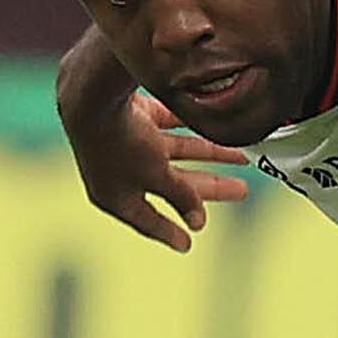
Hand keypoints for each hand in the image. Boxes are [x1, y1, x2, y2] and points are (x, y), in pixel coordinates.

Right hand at [66, 89, 250, 253]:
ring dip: (210, 154)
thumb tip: (198, 222)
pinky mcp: (135, 116)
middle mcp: (120, 172)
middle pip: (173, 184)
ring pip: (177, 153)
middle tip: (241, 190)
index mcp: (115, 197)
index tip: (188, 244)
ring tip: (243, 156)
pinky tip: (219, 127)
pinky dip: (192, 128)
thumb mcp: (156, 177)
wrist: (95, 93)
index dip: (169, 232)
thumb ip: (180, 196)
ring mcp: (128, 142)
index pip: (146, 220)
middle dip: (209, 187)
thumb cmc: (120, 144)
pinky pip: (171, 126)